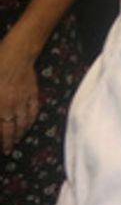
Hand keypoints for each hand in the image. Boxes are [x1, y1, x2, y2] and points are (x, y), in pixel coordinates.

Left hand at [0, 38, 39, 153]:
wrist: (17, 54)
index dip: (0, 140)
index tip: (1, 148)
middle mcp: (11, 107)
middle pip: (11, 129)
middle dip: (9, 142)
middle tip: (8, 150)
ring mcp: (24, 101)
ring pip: (24, 122)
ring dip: (20, 133)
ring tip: (17, 140)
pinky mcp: (33, 93)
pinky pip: (34, 111)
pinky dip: (31, 120)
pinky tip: (29, 124)